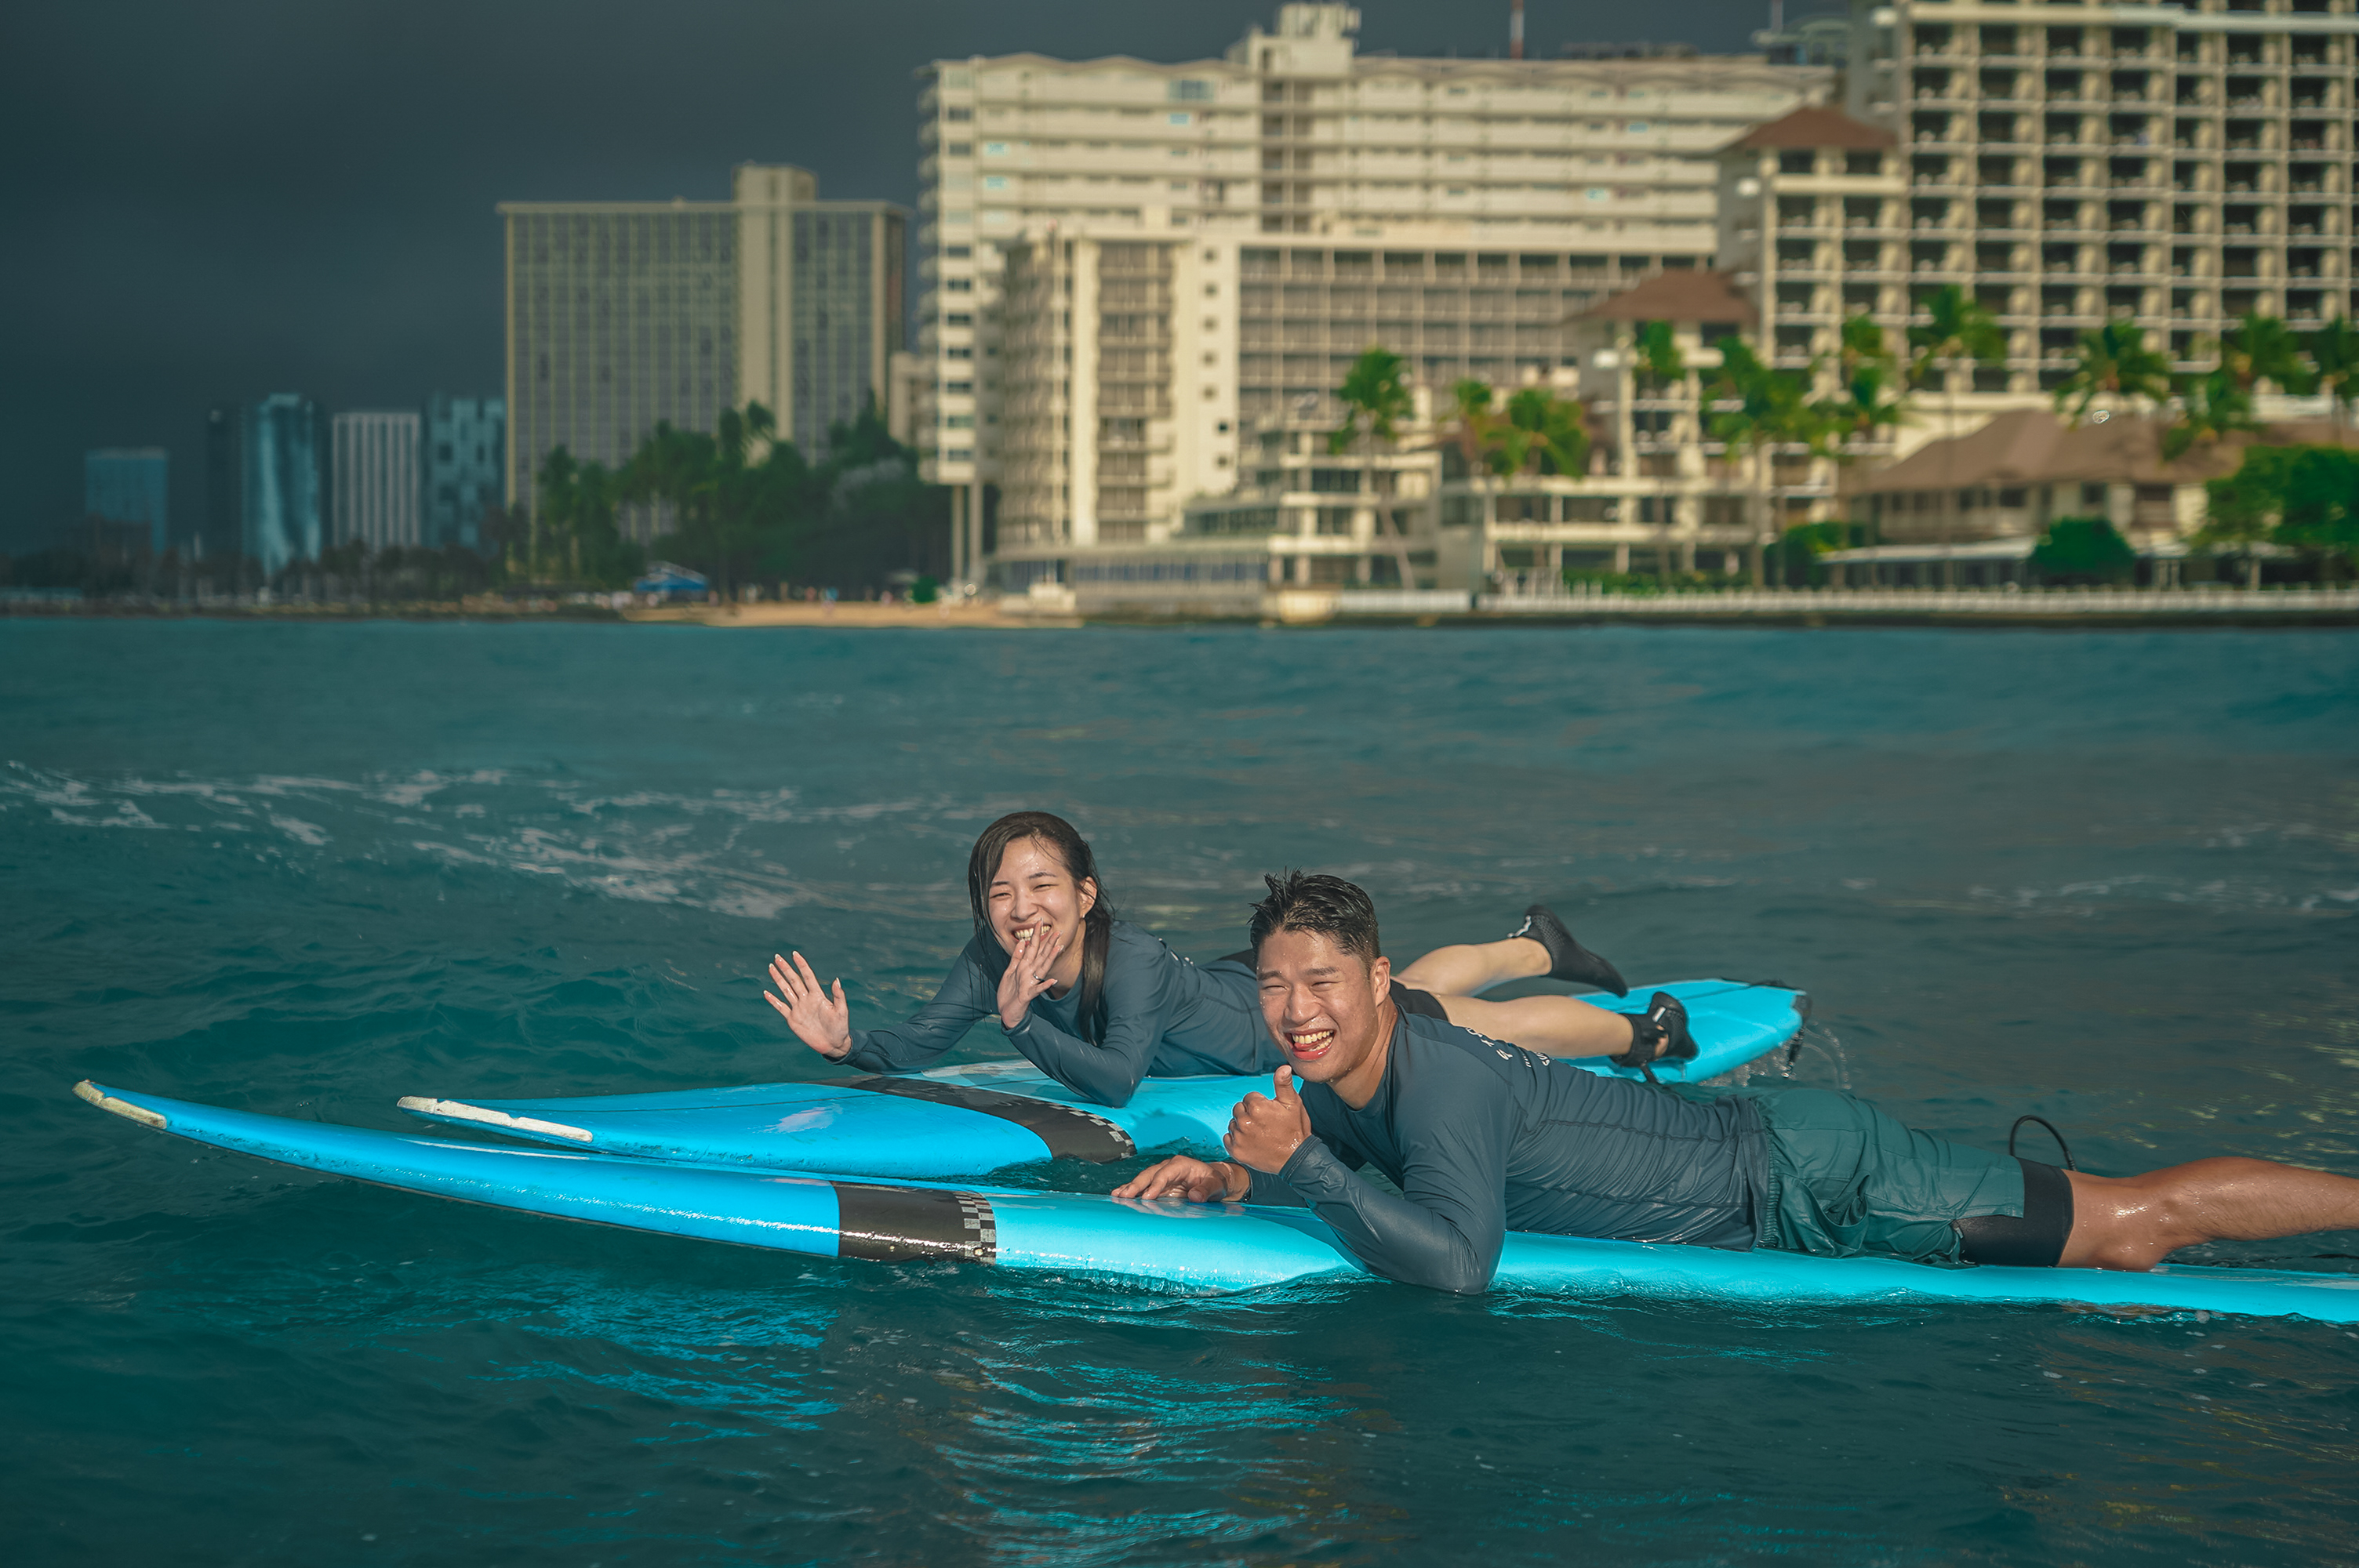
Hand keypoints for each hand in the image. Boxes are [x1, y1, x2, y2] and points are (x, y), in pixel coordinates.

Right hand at [764, 952, 854, 1060]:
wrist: (833, 1044)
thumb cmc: (840, 1027)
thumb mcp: (842, 1011)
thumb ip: (838, 996)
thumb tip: (836, 979)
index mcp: (818, 995)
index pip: (807, 976)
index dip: (801, 965)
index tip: (795, 954)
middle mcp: (806, 999)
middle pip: (794, 980)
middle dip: (786, 968)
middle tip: (777, 957)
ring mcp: (798, 1008)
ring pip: (786, 990)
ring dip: (778, 979)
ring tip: (771, 967)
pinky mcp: (792, 1019)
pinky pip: (781, 1007)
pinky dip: (773, 1000)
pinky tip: (766, 992)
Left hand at [995, 922, 1069, 1030]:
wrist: (1007, 1012)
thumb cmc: (1009, 993)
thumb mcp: (1010, 971)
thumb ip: (1016, 957)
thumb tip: (1023, 942)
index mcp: (1025, 967)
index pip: (1033, 949)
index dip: (1036, 935)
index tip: (1039, 922)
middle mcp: (1030, 974)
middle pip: (1041, 956)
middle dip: (1048, 943)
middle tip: (1058, 931)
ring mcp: (1030, 984)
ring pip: (1042, 969)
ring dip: (1050, 959)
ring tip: (1058, 948)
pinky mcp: (1028, 995)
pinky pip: (1037, 990)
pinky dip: (1044, 985)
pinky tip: (1052, 980)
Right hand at [1112, 1155, 1250, 1203]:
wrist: (1214, 1181)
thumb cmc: (1214, 1182)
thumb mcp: (1215, 1185)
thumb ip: (1206, 1190)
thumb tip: (1195, 1197)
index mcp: (1180, 1164)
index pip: (1164, 1173)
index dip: (1155, 1185)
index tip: (1147, 1197)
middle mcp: (1168, 1168)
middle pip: (1149, 1175)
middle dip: (1136, 1185)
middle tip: (1124, 1196)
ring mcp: (1161, 1176)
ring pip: (1143, 1180)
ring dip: (1130, 1188)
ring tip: (1116, 1196)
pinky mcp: (1159, 1186)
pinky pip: (1143, 1187)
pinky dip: (1131, 1191)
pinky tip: (1119, 1196)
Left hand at [1222, 1067, 1311, 1173]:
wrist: (1295, 1158)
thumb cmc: (1295, 1129)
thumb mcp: (1293, 1103)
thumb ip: (1283, 1084)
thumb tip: (1283, 1067)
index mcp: (1257, 1107)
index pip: (1249, 1097)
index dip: (1260, 1104)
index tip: (1269, 1114)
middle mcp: (1245, 1121)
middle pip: (1239, 1109)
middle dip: (1249, 1113)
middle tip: (1264, 1124)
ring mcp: (1239, 1137)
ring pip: (1233, 1123)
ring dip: (1242, 1126)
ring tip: (1259, 1133)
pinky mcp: (1236, 1151)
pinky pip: (1228, 1138)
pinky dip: (1236, 1139)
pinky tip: (1250, 1142)